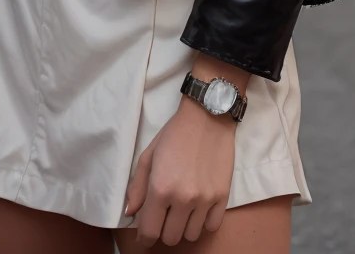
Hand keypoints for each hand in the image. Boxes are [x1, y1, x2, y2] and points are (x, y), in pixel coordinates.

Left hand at [125, 98, 235, 245]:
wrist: (207, 116)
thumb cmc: (174, 134)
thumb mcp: (149, 155)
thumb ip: (137, 187)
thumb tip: (131, 213)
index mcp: (160, 188)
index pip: (150, 232)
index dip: (145, 237)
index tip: (146, 233)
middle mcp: (183, 199)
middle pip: (171, 238)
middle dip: (164, 229)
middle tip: (165, 213)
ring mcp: (205, 200)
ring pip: (191, 235)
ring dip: (184, 226)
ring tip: (183, 208)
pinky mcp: (223, 196)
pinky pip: (212, 226)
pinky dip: (203, 222)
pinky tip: (199, 207)